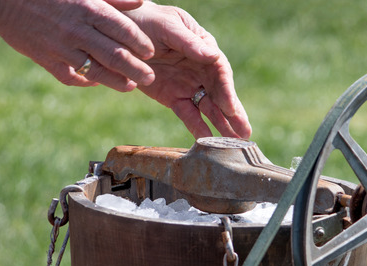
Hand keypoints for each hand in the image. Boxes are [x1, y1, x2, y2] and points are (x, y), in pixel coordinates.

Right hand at [0, 0, 155, 91]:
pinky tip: (97, 83)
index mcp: (88, 8)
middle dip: (136, 69)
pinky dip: (86, 82)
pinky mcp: (47, 61)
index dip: (140, 44)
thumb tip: (141, 1)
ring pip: (96, 71)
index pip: (123, 30)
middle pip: (115, 55)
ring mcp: (61, 48)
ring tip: (131, 86)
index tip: (150, 52)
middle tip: (150, 76)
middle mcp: (77, 30)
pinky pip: (72, 78)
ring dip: (117, 81)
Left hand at [124, 2, 250, 138]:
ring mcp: (188, 85)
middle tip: (245, 133)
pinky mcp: (173, 98)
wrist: (120, 33)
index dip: (226, 90)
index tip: (230, 107)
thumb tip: (212, 54)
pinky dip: (197, 128)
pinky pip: (188, 115)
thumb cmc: (148, 21)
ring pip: (208, 108)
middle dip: (233, 113)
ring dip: (221, 125)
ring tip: (233, 143)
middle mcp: (200, 69)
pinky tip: (207, 142)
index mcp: (204, 47)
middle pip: (220, 93)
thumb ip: (188, 42)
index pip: (220, 71)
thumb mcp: (168, 26)